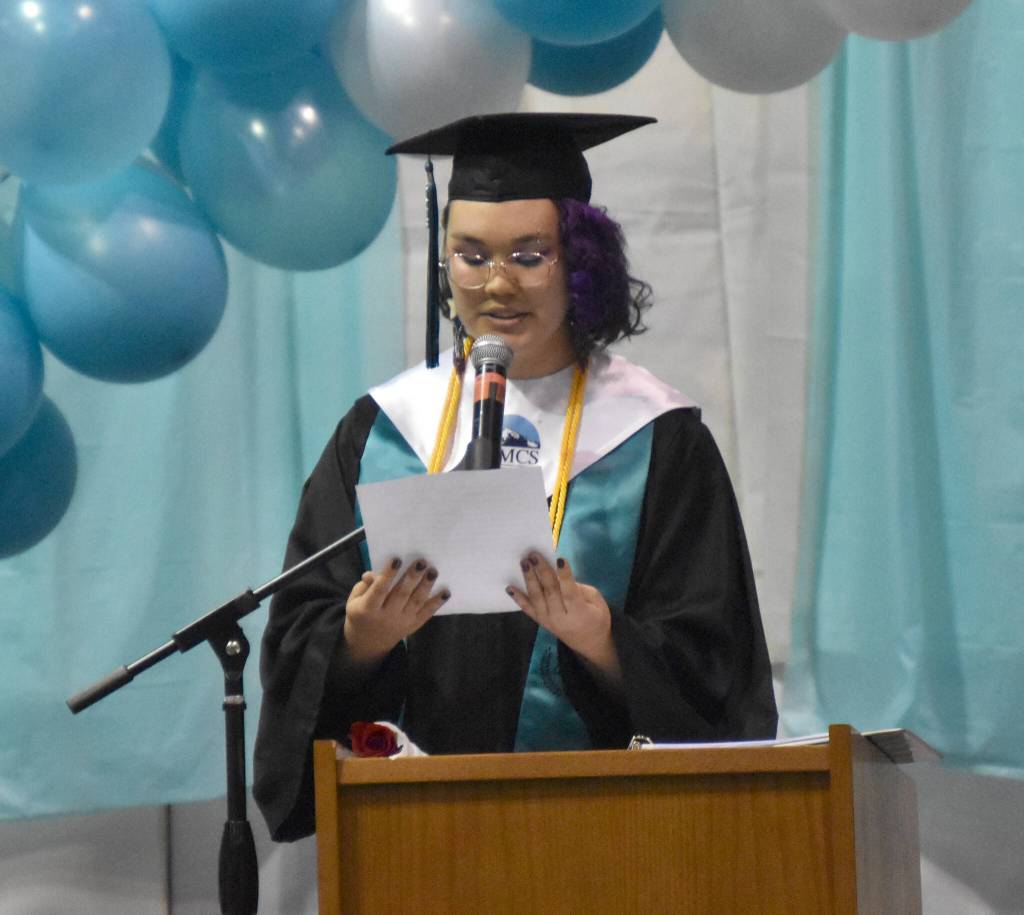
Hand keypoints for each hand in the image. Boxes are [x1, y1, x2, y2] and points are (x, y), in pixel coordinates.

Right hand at [343, 558, 448, 665]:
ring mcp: (402, 622)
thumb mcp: (354, 600)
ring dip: (426, 586)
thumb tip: (371, 574)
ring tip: (433, 571)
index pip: (379, 590)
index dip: (388, 575)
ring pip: (416, 602)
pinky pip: (427, 614)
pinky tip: (446, 592)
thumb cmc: (361, 613)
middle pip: (401, 595)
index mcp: (368, 609)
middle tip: (422, 562)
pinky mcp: (413, 625)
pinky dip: (437, 603)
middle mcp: (386, 616)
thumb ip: (363, 587)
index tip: (397, 559)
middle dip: (412, 577)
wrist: (368, 642)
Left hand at [506, 553, 621, 684]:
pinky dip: (518, 598)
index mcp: (579, 612)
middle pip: (550, 592)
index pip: (570, 592)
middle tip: (533, 555)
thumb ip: (579, 589)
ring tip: (524, 562)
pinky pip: (527, 609)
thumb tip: (560, 575)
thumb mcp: (597, 602)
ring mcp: (548, 620)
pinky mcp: (540, 621)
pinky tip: (509, 587)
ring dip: (529, 579)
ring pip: (536, 598)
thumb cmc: (596, 619)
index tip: (559, 559)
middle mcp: (560, 617)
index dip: (565, 576)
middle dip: (541, 571)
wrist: (589, 644)